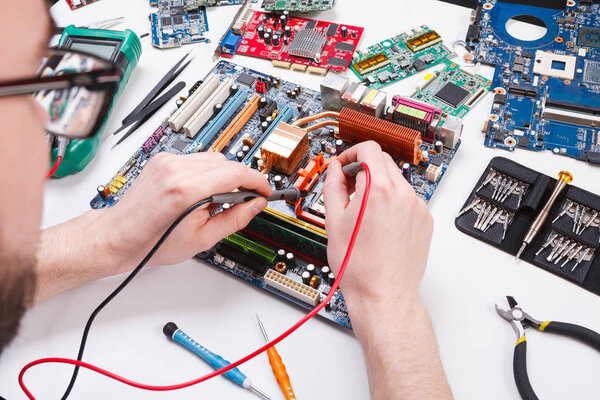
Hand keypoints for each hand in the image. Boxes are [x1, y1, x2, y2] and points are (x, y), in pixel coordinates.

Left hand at [105, 152, 270, 269]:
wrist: (120, 235)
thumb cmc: (152, 242)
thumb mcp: (202, 239)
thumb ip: (235, 219)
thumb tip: (255, 205)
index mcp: (186, 189)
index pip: (235, 172)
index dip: (257, 181)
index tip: (265, 190)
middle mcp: (176, 169)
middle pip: (226, 162)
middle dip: (241, 179)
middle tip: (245, 200)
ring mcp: (167, 162)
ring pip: (213, 158)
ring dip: (223, 175)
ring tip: (217, 200)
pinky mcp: (162, 160)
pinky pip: (196, 159)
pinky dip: (206, 173)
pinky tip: (201, 192)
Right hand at [323, 141, 432, 314]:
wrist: (383, 294)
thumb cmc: (359, 267)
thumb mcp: (333, 221)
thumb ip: (332, 187)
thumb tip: (334, 170)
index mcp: (379, 190)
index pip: (368, 149)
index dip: (351, 153)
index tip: (343, 165)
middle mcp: (403, 194)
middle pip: (383, 161)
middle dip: (363, 168)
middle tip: (349, 188)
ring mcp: (417, 208)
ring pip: (396, 181)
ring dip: (379, 186)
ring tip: (363, 212)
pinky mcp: (425, 221)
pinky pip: (407, 200)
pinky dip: (393, 202)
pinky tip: (379, 224)